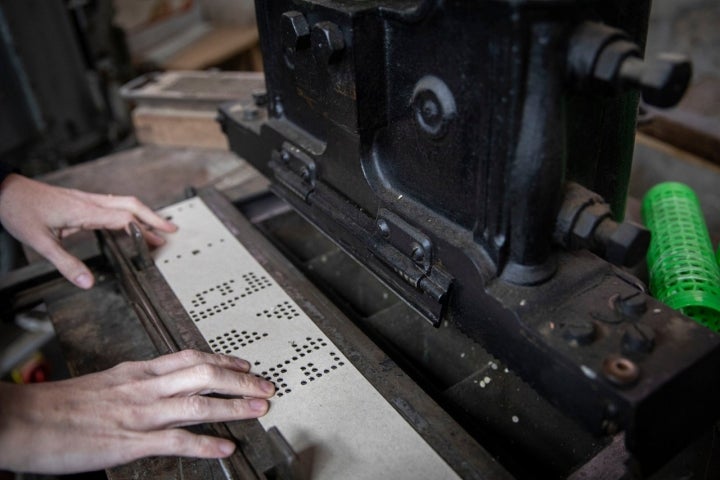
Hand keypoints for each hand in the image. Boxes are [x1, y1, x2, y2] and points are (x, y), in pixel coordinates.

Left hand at [0, 174, 176, 288]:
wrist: (5, 191)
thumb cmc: (20, 210)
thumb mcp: (40, 242)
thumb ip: (66, 264)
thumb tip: (87, 282)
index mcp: (84, 211)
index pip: (123, 218)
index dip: (142, 229)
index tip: (158, 240)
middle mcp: (89, 202)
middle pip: (131, 205)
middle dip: (153, 217)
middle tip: (172, 229)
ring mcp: (86, 199)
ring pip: (123, 202)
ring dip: (143, 214)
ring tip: (157, 227)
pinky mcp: (81, 201)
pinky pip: (112, 204)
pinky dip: (128, 212)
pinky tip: (129, 220)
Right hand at [0, 350, 274, 473]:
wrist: (24, 420)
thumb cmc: (60, 405)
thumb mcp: (105, 384)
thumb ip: (136, 384)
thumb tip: (160, 385)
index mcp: (138, 372)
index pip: (191, 358)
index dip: (224, 361)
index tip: (245, 365)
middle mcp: (145, 387)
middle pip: (204, 375)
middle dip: (241, 380)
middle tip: (266, 385)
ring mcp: (140, 414)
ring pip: (199, 404)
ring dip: (234, 407)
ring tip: (259, 409)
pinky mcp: (130, 442)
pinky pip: (177, 441)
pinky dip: (206, 444)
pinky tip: (226, 447)